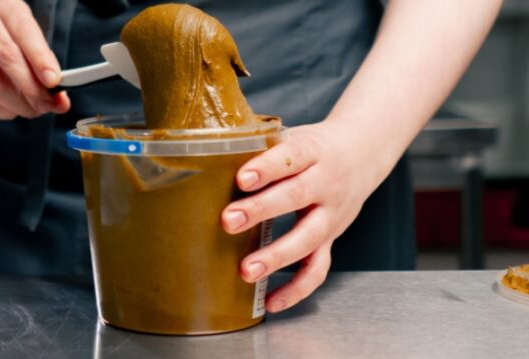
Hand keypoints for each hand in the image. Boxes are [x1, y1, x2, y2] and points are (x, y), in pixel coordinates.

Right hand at [0, 0, 70, 119]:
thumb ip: (48, 68)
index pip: (24, 33)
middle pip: (7, 58)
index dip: (40, 59)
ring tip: (34, 110)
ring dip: (18, 104)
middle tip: (46, 105)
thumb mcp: (33, 41)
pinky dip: (2, 110)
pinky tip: (14, 108)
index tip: (53, 82)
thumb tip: (60, 103)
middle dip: (31, 88)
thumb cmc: (14, 40)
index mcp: (6, 9)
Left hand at [221, 122, 385, 312]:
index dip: (267, 168)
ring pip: (308, 239)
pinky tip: (272, 302)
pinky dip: (297, 288)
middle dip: (261, 210)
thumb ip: (258, 146)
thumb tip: (205, 155)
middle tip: (229, 221)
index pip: (292, 156)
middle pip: (297, 197)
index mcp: (314, 151)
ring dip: (277, 257)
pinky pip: (317, 268)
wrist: (364, 153)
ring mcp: (331, 215)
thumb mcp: (293, 136)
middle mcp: (327, 184)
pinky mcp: (331, 240)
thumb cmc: (313, 147)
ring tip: (246, 271)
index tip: (241, 178)